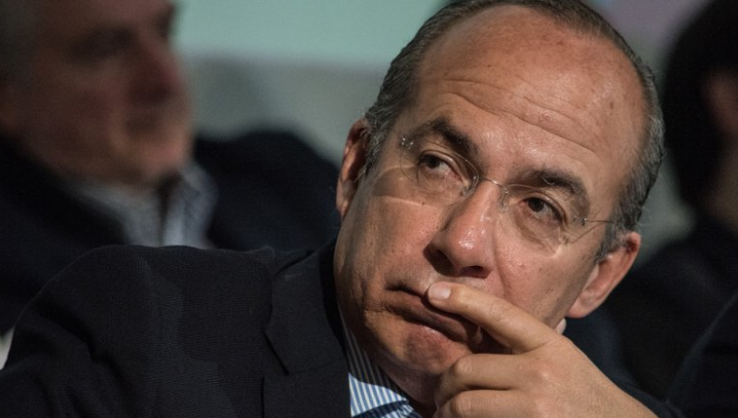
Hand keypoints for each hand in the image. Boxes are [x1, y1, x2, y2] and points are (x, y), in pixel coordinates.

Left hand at [426, 282, 656, 417]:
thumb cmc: (583, 396)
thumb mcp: (562, 359)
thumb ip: (525, 346)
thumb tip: (475, 325)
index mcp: (549, 346)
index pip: (499, 314)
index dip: (464, 299)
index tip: (434, 292)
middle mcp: (541, 374)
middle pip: (466, 369)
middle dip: (444, 385)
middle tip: (441, 395)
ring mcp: (535, 408)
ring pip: (464, 404)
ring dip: (447, 412)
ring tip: (446, 414)